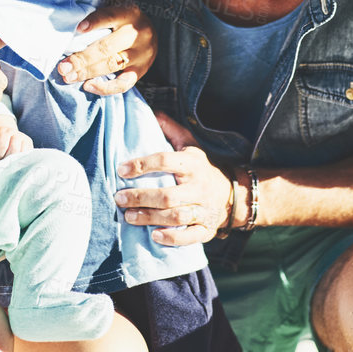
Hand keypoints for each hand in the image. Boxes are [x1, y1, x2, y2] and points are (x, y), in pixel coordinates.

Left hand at [0, 112, 32, 159]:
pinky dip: (21, 159)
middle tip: (2, 159)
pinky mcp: (29, 143)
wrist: (2, 134)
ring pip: (22, 153)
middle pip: (14, 150)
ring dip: (14, 160)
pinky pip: (28, 154)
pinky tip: (15, 159)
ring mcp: (23, 137)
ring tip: (8, 159)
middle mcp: (15, 132)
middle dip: (7, 159)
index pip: (3, 147)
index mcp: (3, 131)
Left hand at [56, 0, 156, 95]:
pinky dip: (106, 88)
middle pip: (107, 47)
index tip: (77, 28)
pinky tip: (87, 86)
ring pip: (112, 65)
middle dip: (82, 58)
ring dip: (87, 72)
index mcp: (131, 13)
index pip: (111, 16)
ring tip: (67, 76)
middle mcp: (139, 34)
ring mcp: (141, 55)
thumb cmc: (124, 13)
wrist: (149, 33)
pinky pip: (124, 84)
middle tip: (62, 67)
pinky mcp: (140, 71)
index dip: (95, 22)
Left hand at [114, 117, 232, 245]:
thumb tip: (152, 113)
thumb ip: (171, 130)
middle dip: (141, 198)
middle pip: (168, 195)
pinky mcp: (207, 229)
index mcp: (192, 164)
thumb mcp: (190, 146)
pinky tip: (154, 236)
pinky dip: (173, 238)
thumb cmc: (202, 168)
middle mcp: (199, 188)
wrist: (234, 194)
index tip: (121, 169)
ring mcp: (204, 210)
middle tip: (119, 198)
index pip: (166, 161)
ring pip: (177, 217)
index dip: (142, 165)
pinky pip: (191, 236)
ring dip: (150, 218)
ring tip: (128, 217)